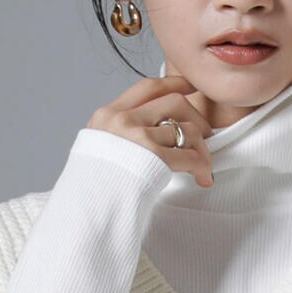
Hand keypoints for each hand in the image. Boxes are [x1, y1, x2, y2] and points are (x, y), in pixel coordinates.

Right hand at [86, 75, 215, 187]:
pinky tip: (202, 177)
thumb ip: (118, 133)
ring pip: (187, 129)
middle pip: (174, 102)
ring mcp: (137, 137)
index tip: (189, 86)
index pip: (147, 87)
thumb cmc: (94, 186)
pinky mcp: (152, 158)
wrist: (86, 208)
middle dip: (196, 117)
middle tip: (205, 134)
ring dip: (202, 148)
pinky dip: (201, 166)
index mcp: (108, 114)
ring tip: (204, 164)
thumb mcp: (97, 148)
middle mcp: (122, 120)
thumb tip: (150, 128)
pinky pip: (190, 155)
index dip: (173, 83)